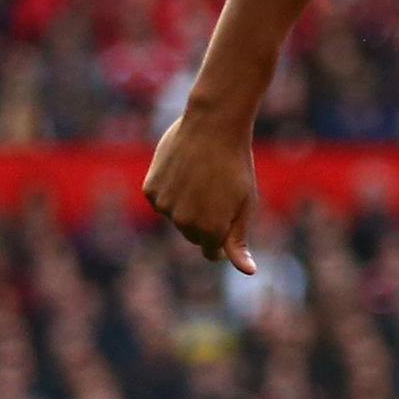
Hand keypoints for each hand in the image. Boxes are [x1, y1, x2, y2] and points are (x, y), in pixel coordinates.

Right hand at [144, 112, 256, 273]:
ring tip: (201, 177)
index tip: (228, 218)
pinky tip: (183, 170)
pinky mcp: (150, 190)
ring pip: (176, 217)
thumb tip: (247, 272)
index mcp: (210, 231)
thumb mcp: (245, 205)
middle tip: (217, 190)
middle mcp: (183, 223)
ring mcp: (164, 206)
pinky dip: (170, 190)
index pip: (211, 251)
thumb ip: (239, 241)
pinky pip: (161, 200)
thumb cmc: (236, 166)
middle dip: (205, 220)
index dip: (222, 238)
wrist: (213, 125)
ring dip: (186, 204)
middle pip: (193, 234)